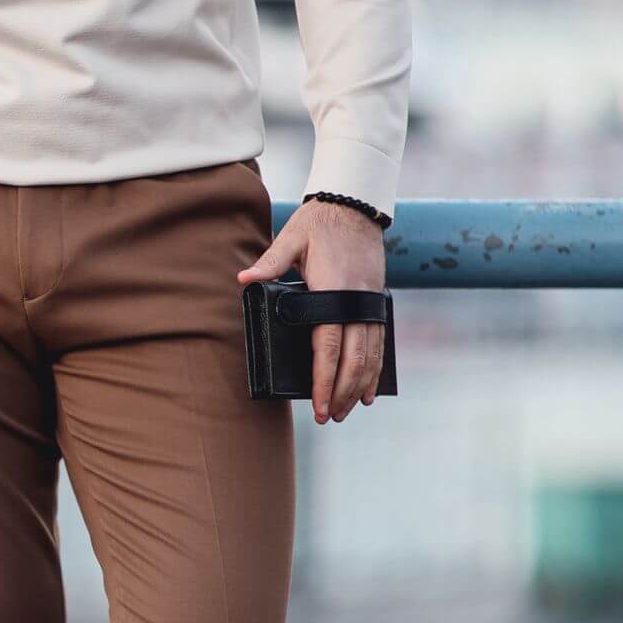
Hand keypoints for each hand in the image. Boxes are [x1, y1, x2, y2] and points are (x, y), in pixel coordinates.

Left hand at [237, 199, 386, 423]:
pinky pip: (378, 343)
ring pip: (369, 355)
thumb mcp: (291, 238)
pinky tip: (367, 390)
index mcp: (333, 290)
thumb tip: (244, 280)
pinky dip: (374, 369)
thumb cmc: (318, 223)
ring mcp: (369, 302)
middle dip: (340, 392)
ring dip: (357, 386)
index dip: (324, 378)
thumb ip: (270, 263)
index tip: (317, 403)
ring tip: (343, 411)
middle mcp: (356, 301)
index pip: (329, 344)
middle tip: (326, 417)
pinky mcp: (376, 302)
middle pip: (353, 358)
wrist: (354, 205)